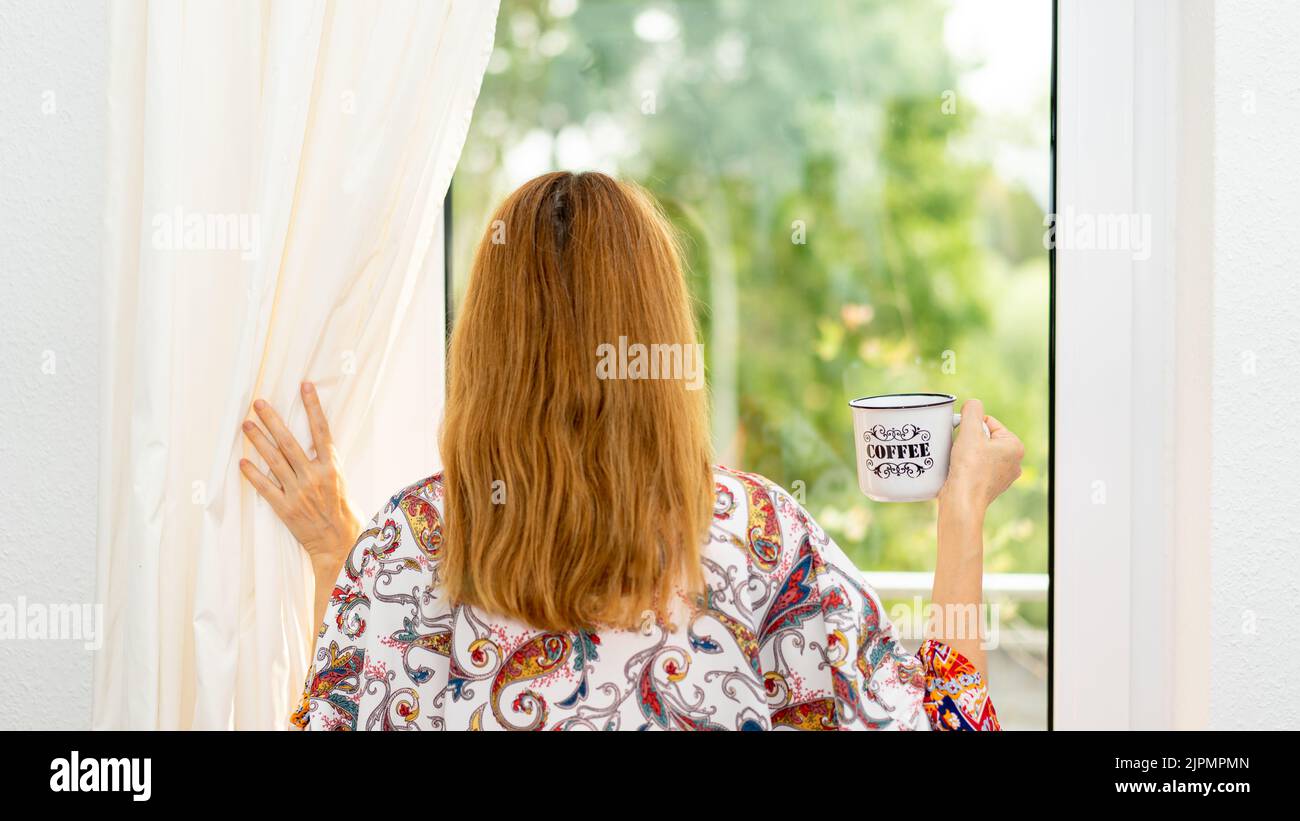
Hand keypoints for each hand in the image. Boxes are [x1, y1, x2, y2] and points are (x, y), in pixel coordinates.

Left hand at [239, 382, 361, 572]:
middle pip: (289, 441)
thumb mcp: (341, 482)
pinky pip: (265, 487)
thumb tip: (313, 443)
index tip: (305, 386)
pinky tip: (242, 461)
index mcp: (332, 467)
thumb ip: (325, 463)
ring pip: (274, 460)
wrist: (340, 543)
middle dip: (273, 419)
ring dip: (258, 440)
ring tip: (246, 424)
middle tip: (258, 402)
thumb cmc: (343, 511)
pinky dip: (253, 474)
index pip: (322, 430)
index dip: (313, 407)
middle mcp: (315, 476)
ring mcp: (299, 492)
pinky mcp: (286, 508)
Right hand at [939, 398, 1024, 512]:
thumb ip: (972, 410)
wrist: (962, 502)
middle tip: (960, 451)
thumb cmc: (969, 468)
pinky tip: (959, 472)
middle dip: (969, 441)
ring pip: (979, 453)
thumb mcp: (969, 431)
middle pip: (984, 438)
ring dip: (966, 454)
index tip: (963, 438)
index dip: (971, 427)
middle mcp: (1014, 462)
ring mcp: (1003, 477)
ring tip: (959, 462)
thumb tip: (973, 404)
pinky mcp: (991, 487)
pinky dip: (966, 467)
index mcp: (1015, 446)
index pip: (989, 423)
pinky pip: (976, 468)